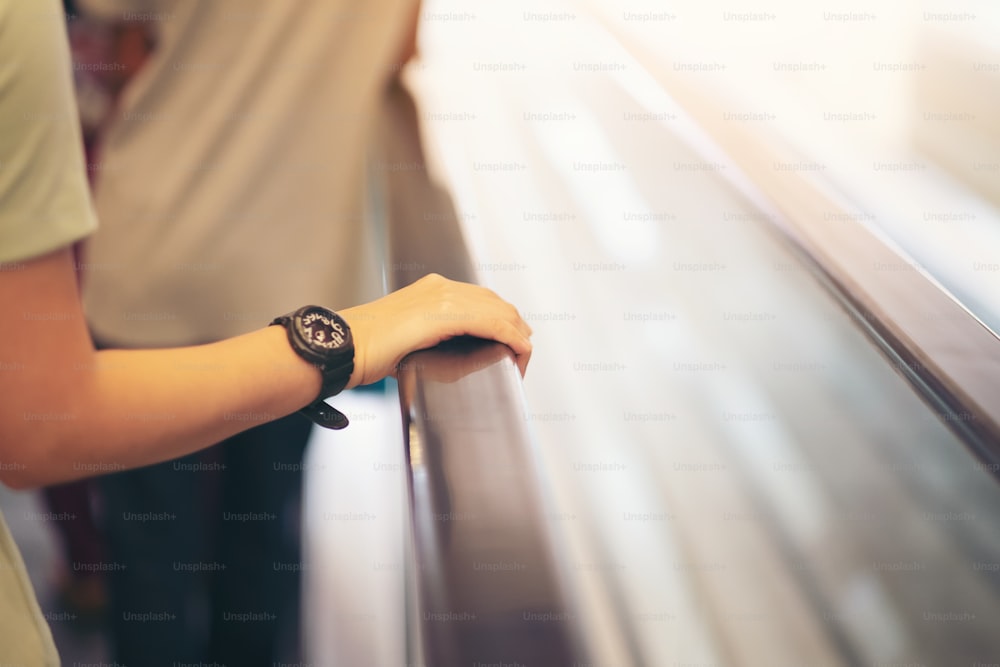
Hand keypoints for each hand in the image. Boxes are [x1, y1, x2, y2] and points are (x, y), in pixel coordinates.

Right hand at [339, 274, 531, 386]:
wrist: (344, 347)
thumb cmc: (364, 349)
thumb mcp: (404, 338)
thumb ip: (426, 341)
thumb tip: (440, 360)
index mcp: (431, 290)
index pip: (480, 299)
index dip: (501, 318)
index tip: (509, 340)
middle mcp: (440, 287)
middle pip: (495, 302)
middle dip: (515, 325)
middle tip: (522, 350)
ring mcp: (443, 298)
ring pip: (499, 310)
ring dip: (517, 333)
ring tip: (523, 356)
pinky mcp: (445, 314)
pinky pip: (492, 323)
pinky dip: (511, 337)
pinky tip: (518, 350)